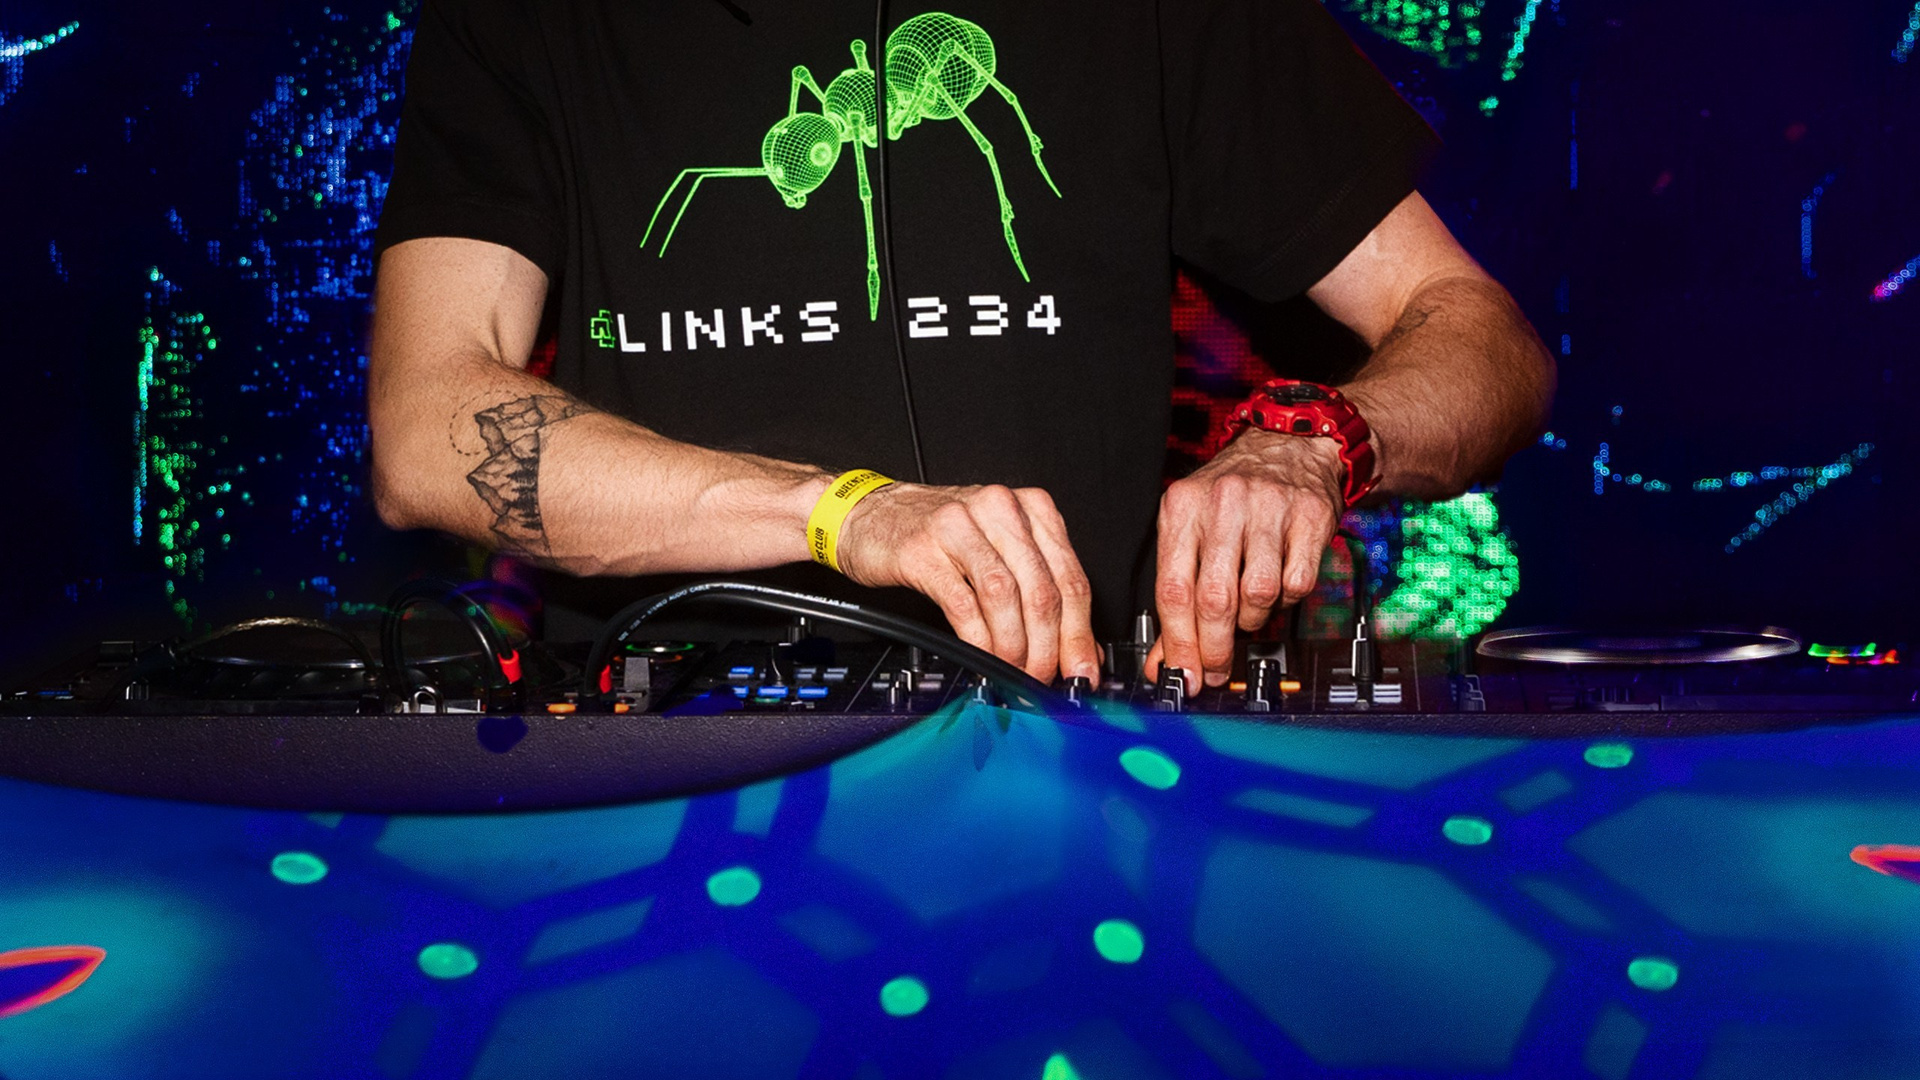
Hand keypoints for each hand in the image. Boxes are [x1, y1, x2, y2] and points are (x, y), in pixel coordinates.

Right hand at [836, 483, 1099, 682]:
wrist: (870, 514)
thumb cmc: (938, 534)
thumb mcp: (999, 548)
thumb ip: (1038, 589)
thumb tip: (1074, 647)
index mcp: (1030, 508)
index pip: (1071, 578)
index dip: (1080, 633)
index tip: (1082, 670)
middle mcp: (1000, 509)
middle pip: (1043, 590)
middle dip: (1049, 647)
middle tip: (1044, 677)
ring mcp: (960, 526)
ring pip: (1005, 596)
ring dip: (1013, 646)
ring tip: (1013, 669)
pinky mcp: (923, 550)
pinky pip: (963, 603)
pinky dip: (978, 639)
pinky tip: (982, 656)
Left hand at [1148, 430, 1345, 687]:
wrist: (1292, 444)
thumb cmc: (1234, 494)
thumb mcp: (1192, 529)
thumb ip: (1177, 595)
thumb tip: (1167, 660)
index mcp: (1182, 507)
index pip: (1173, 589)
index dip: (1177, 643)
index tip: (1182, 674)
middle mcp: (1222, 503)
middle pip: (1213, 598)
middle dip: (1214, 647)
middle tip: (1216, 669)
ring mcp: (1269, 507)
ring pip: (1257, 594)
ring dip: (1253, 618)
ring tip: (1249, 611)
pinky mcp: (1310, 516)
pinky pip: (1297, 583)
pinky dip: (1287, 599)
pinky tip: (1279, 586)